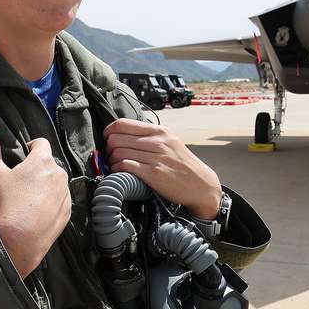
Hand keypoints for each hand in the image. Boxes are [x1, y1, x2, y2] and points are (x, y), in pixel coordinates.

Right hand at [0, 132, 69, 277]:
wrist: (20, 239)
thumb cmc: (7, 203)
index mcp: (43, 161)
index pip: (41, 143)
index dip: (31, 146)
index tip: (23, 155)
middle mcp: (59, 174)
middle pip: (49, 164)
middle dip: (37, 168)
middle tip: (21, 180)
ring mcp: (65, 193)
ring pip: (56, 182)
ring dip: (46, 185)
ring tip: (28, 197)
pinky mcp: (67, 211)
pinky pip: (60, 200)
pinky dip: (51, 202)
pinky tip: (36, 211)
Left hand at [104, 119, 221, 218]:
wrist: (200, 184)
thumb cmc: (182, 164)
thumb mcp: (170, 142)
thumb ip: (149, 136)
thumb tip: (123, 134)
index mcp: (159, 131)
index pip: (122, 124)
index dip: (109, 132)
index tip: (109, 141)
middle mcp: (157, 141)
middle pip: (116, 138)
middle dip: (109, 148)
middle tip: (113, 156)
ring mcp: (155, 157)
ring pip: (118, 153)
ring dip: (112, 161)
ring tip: (118, 166)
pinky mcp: (153, 174)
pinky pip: (124, 167)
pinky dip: (117, 171)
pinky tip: (121, 174)